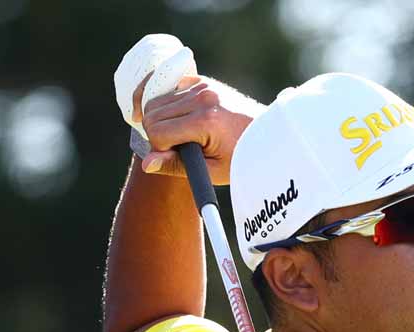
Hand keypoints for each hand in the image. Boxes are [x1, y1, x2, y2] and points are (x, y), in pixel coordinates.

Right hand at [133, 75, 262, 185]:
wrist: (267, 135)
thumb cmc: (240, 158)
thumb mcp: (211, 170)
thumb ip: (176, 166)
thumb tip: (146, 163)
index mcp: (205, 121)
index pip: (157, 132)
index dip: (161, 149)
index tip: (179, 156)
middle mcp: (202, 97)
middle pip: (152, 114)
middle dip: (157, 133)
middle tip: (177, 147)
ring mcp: (202, 85)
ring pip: (156, 100)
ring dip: (160, 119)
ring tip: (180, 136)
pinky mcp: (201, 80)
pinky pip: (167, 89)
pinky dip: (167, 105)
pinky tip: (175, 118)